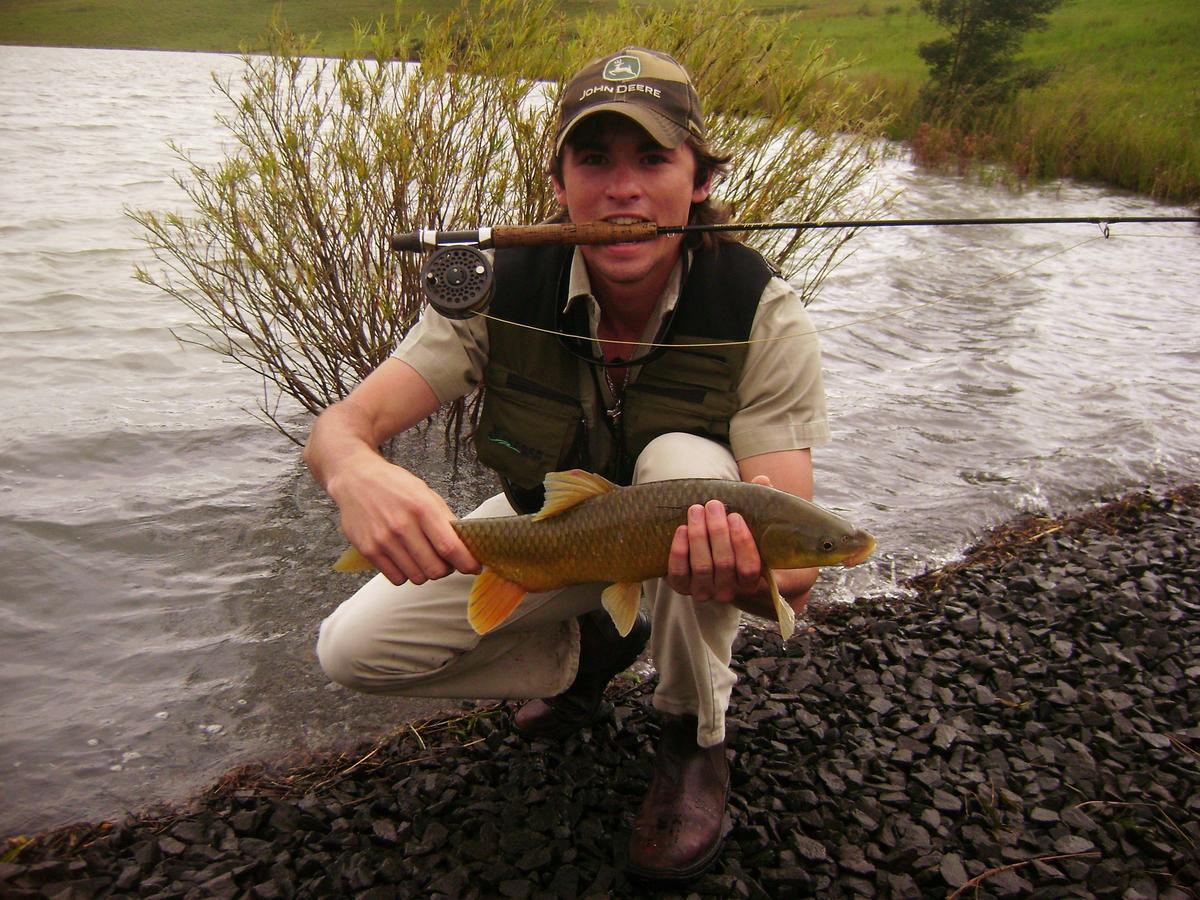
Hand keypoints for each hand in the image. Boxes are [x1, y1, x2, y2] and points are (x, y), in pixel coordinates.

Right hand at [329, 456, 479, 585]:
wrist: (356, 479)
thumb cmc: (394, 486)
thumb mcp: (426, 494)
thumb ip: (445, 519)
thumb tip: (466, 546)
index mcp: (422, 508)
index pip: (450, 547)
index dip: (467, 563)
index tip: (474, 568)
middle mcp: (402, 525)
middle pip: (435, 569)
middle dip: (446, 569)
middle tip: (445, 560)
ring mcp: (383, 540)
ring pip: (417, 577)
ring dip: (425, 572)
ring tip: (422, 556)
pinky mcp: (368, 550)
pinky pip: (397, 579)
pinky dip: (406, 574)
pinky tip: (405, 559)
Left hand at [665, 475, 772, 603]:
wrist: (708, 560)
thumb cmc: (734, 539)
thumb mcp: (750, 525)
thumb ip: (760, 505)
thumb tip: (763, 481)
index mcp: (750, 581)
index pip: (750, 568)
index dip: (743, 543)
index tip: (735, 516)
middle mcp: (728, 591)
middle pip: (724, 564)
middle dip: (717, 531)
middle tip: (713, 505)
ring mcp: (704, 591)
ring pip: (702, 567)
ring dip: (698, 536)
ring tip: (696, 510)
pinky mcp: (681, 587)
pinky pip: (679, 573)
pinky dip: (679, 551)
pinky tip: (681, 529)